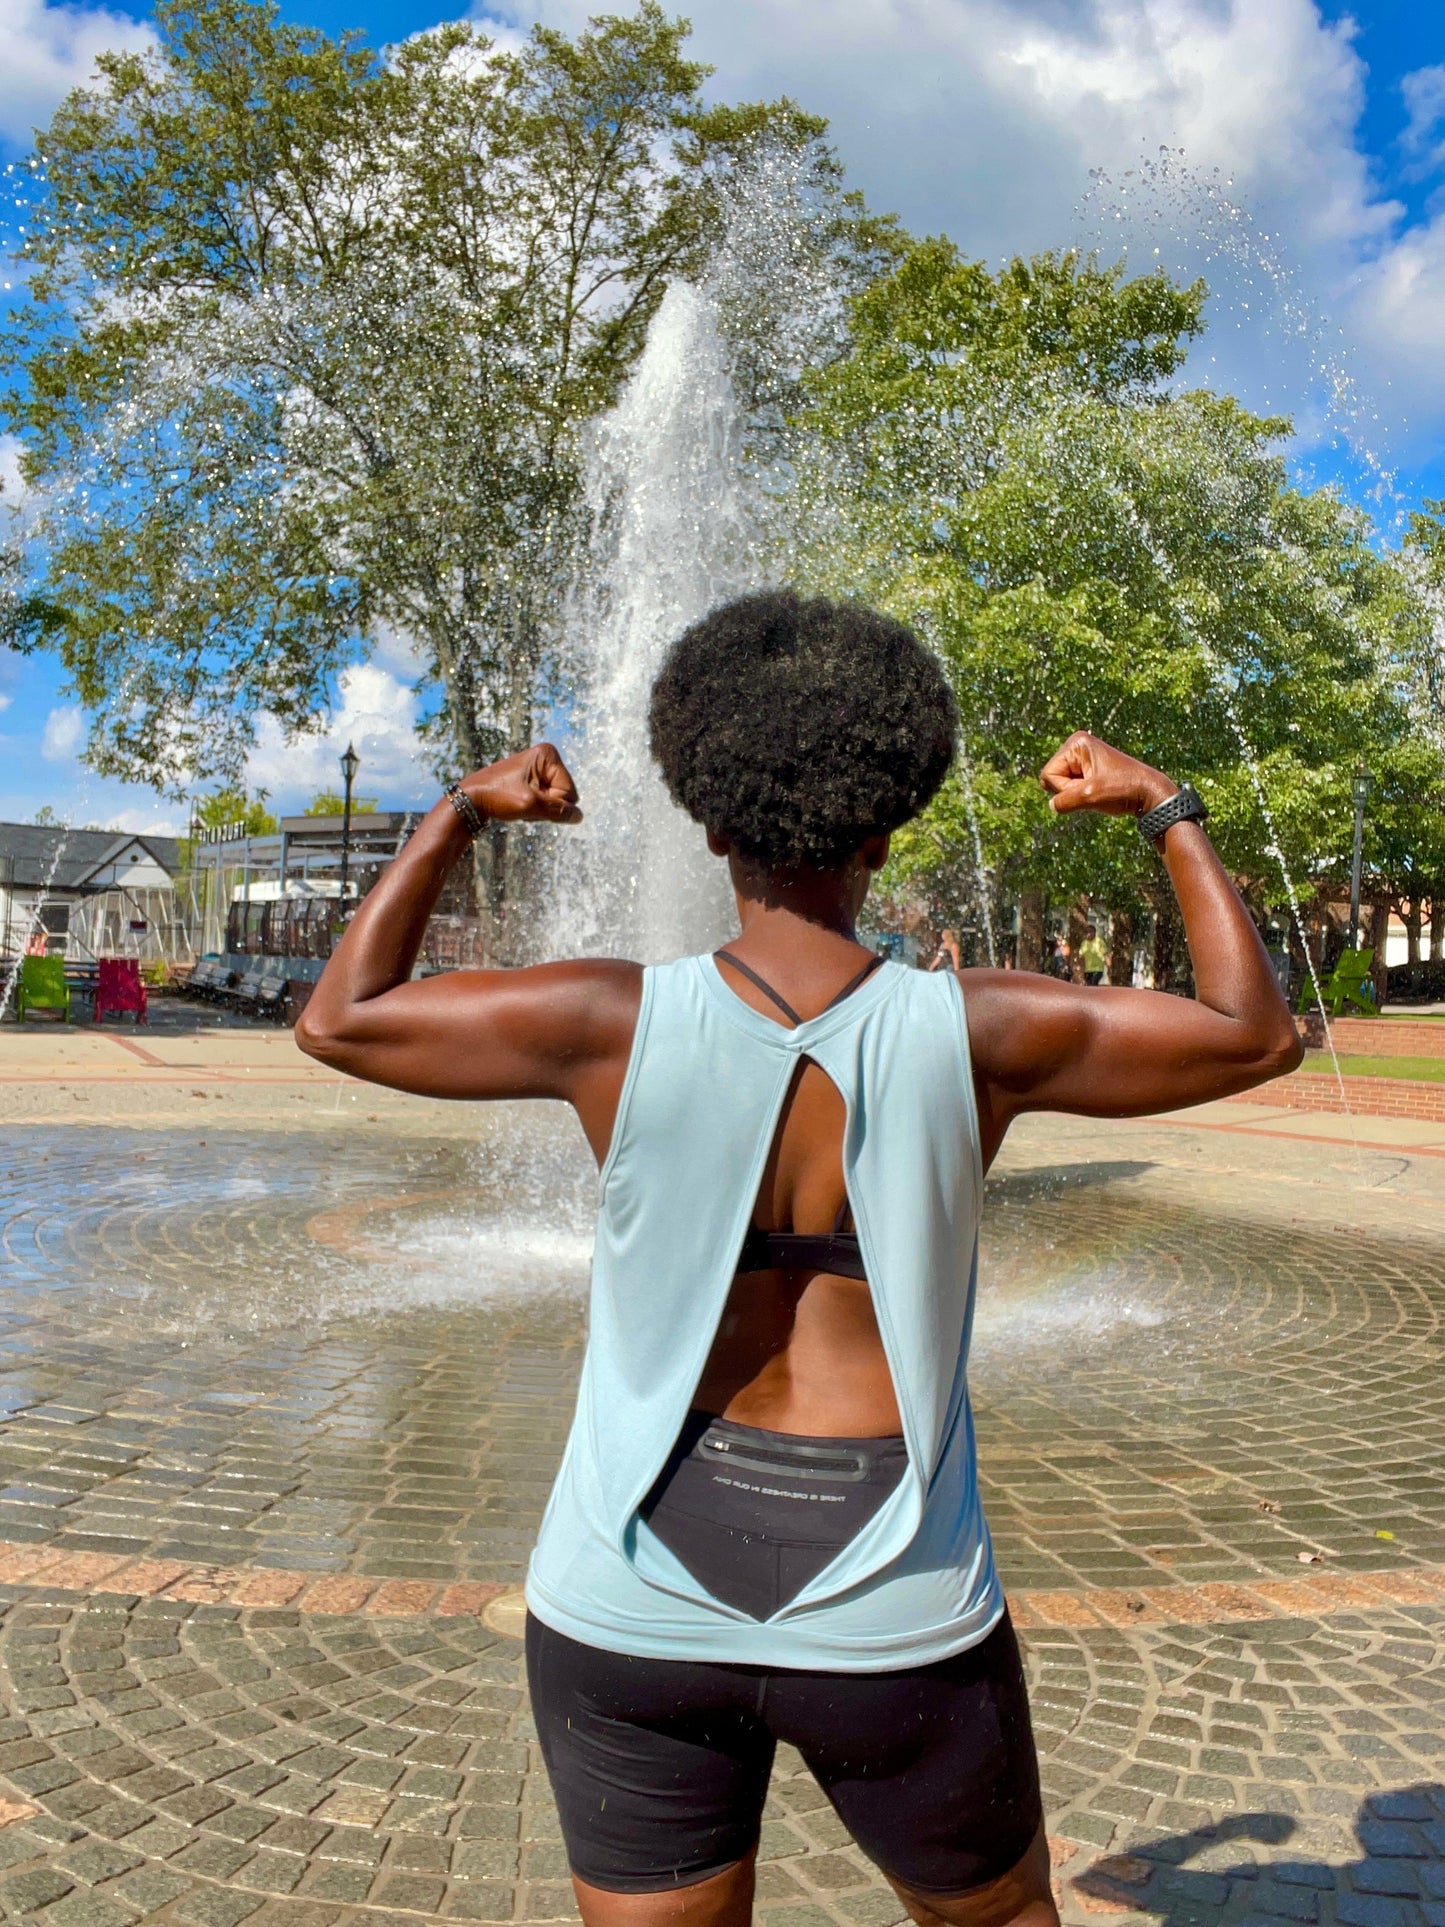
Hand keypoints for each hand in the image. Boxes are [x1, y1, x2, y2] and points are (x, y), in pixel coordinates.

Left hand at [460, 743, 582, 824]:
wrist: (471, 799)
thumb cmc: (498, 797)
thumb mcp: (530, 805)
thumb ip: (558, 811)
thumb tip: (579, 816)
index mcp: (548, 755)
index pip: (569, 792)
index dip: (551, 803)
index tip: (528, 799)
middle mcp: (547, 757)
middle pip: (564, 795)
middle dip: (546, 805)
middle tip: (523, 803)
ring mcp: (540, 768)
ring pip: (555, 800)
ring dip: (540, 808)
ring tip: (519, 803)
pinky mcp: (534, 778)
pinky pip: (546, 799)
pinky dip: (535, 807)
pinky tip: (519, 803)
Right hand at [1039, 732, 1174, 817]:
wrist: (1148, 792)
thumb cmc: (1122, 790)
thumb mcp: (1089, 796)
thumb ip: (1063, 801)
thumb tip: (1052, 805)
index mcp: (1077, 743)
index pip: (1049, 774)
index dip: (1066, 788)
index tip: (1090, 786)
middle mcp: (1077, 745)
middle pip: (1053, 777)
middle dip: (1070, 790)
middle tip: (1095, 788)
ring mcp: (1082, 756)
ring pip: (1061, 784)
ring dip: (1076, 794)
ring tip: (1098, 790)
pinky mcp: (1087, 767)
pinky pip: (1070, 786)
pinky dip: (1081, 794)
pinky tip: (1098, 791)